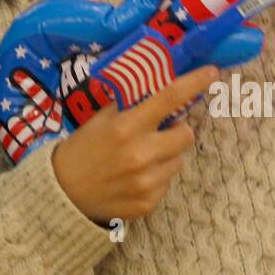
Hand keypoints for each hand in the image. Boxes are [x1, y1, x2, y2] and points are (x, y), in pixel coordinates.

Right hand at [51, 65, 218, 224]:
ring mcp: (146, 182)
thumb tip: (159, 86)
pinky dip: (156, 177)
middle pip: (186, 134)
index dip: (194, 82)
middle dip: (177, 130)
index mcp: (126, 127)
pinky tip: (134, 178)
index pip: (169, 98)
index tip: (211, 72)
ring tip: (140, 158)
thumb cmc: (82, 148)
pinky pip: (167, 182)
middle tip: (159, 131)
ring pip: (178, 160)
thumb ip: (130, 105)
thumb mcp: (101, 119)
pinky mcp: (148, 203)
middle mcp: (140, 154)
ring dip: (166, 155)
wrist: (63, 192)